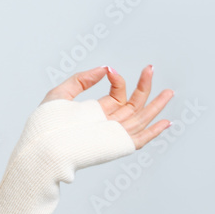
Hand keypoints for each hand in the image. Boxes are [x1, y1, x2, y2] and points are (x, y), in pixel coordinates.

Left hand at [41, 65, 173, 149]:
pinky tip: (166, 122)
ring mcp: (113, 134)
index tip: (110, 71)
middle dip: (145, 87)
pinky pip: (140, 139)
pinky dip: (154, 132)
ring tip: (169, 92)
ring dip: (156, 106)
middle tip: (151, 69)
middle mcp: (107, 123)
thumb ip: (82, 79)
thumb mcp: (61, 93)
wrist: (45, 145)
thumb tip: (104, 68)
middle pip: (133, 105)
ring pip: (141, 119)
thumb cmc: (47, 123)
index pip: (117, 94)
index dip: (118, 80)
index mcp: (96, 112)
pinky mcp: (117, 145)